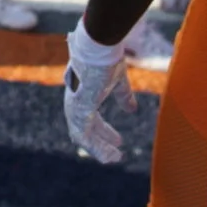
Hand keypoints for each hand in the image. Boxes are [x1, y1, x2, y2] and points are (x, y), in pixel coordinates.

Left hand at [64, 30, 135, 163]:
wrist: (98, 46)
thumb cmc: (107, 57)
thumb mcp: (118, 80)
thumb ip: (123, 95)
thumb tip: (131, 110)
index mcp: (83, 92)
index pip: (91, 117)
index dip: (104, 131)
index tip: (118, 141)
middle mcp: (75, 99)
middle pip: (85, 127)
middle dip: (101, 141)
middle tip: (117, 153)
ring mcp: (74, 105)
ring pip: (82, 135)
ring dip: (99, 148)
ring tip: (114, 159)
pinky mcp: (78, 109)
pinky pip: (84, 135)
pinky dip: (96, 148)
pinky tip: (108, 157)